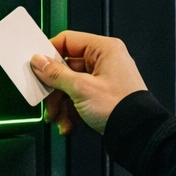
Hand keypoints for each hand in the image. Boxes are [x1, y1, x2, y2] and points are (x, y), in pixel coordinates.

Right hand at [32, 30, 146, 135]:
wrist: (138, 135)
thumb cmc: (120, 107)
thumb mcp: (81, 88)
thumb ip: (56, 74)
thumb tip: (39, 61)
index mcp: (104, 49)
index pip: (68, 41)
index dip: (49, 53)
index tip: (36, 66)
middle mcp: (105, 61)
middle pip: (67, 67)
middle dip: (54, 88)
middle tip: (45, 98)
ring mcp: (105, 79)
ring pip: (72, 85)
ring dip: (61, 104)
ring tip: (56, 117)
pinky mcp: (104, 96)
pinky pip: (80, 98)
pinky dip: (71, 112)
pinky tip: (67, 124)